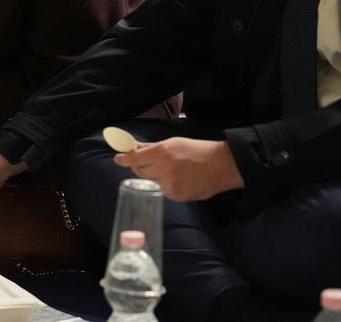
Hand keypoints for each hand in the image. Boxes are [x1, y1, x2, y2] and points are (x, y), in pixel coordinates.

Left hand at [113, 137, 243, 201]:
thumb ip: (150, 148)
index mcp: (161, 153)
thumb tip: (133, 148)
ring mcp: (170, 185)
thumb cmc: (198, 151)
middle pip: (139, 172)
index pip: (134, 159)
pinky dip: (164, 185)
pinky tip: (177, 178)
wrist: (221, 166)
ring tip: (168, 169)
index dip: (123, 159)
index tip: (118, 158)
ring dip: (153, 176)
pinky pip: (162, 191)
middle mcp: (163, 170)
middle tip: (144, 162)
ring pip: (150, 182)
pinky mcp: (177, 196)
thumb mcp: (172, 143)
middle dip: (139, 167)